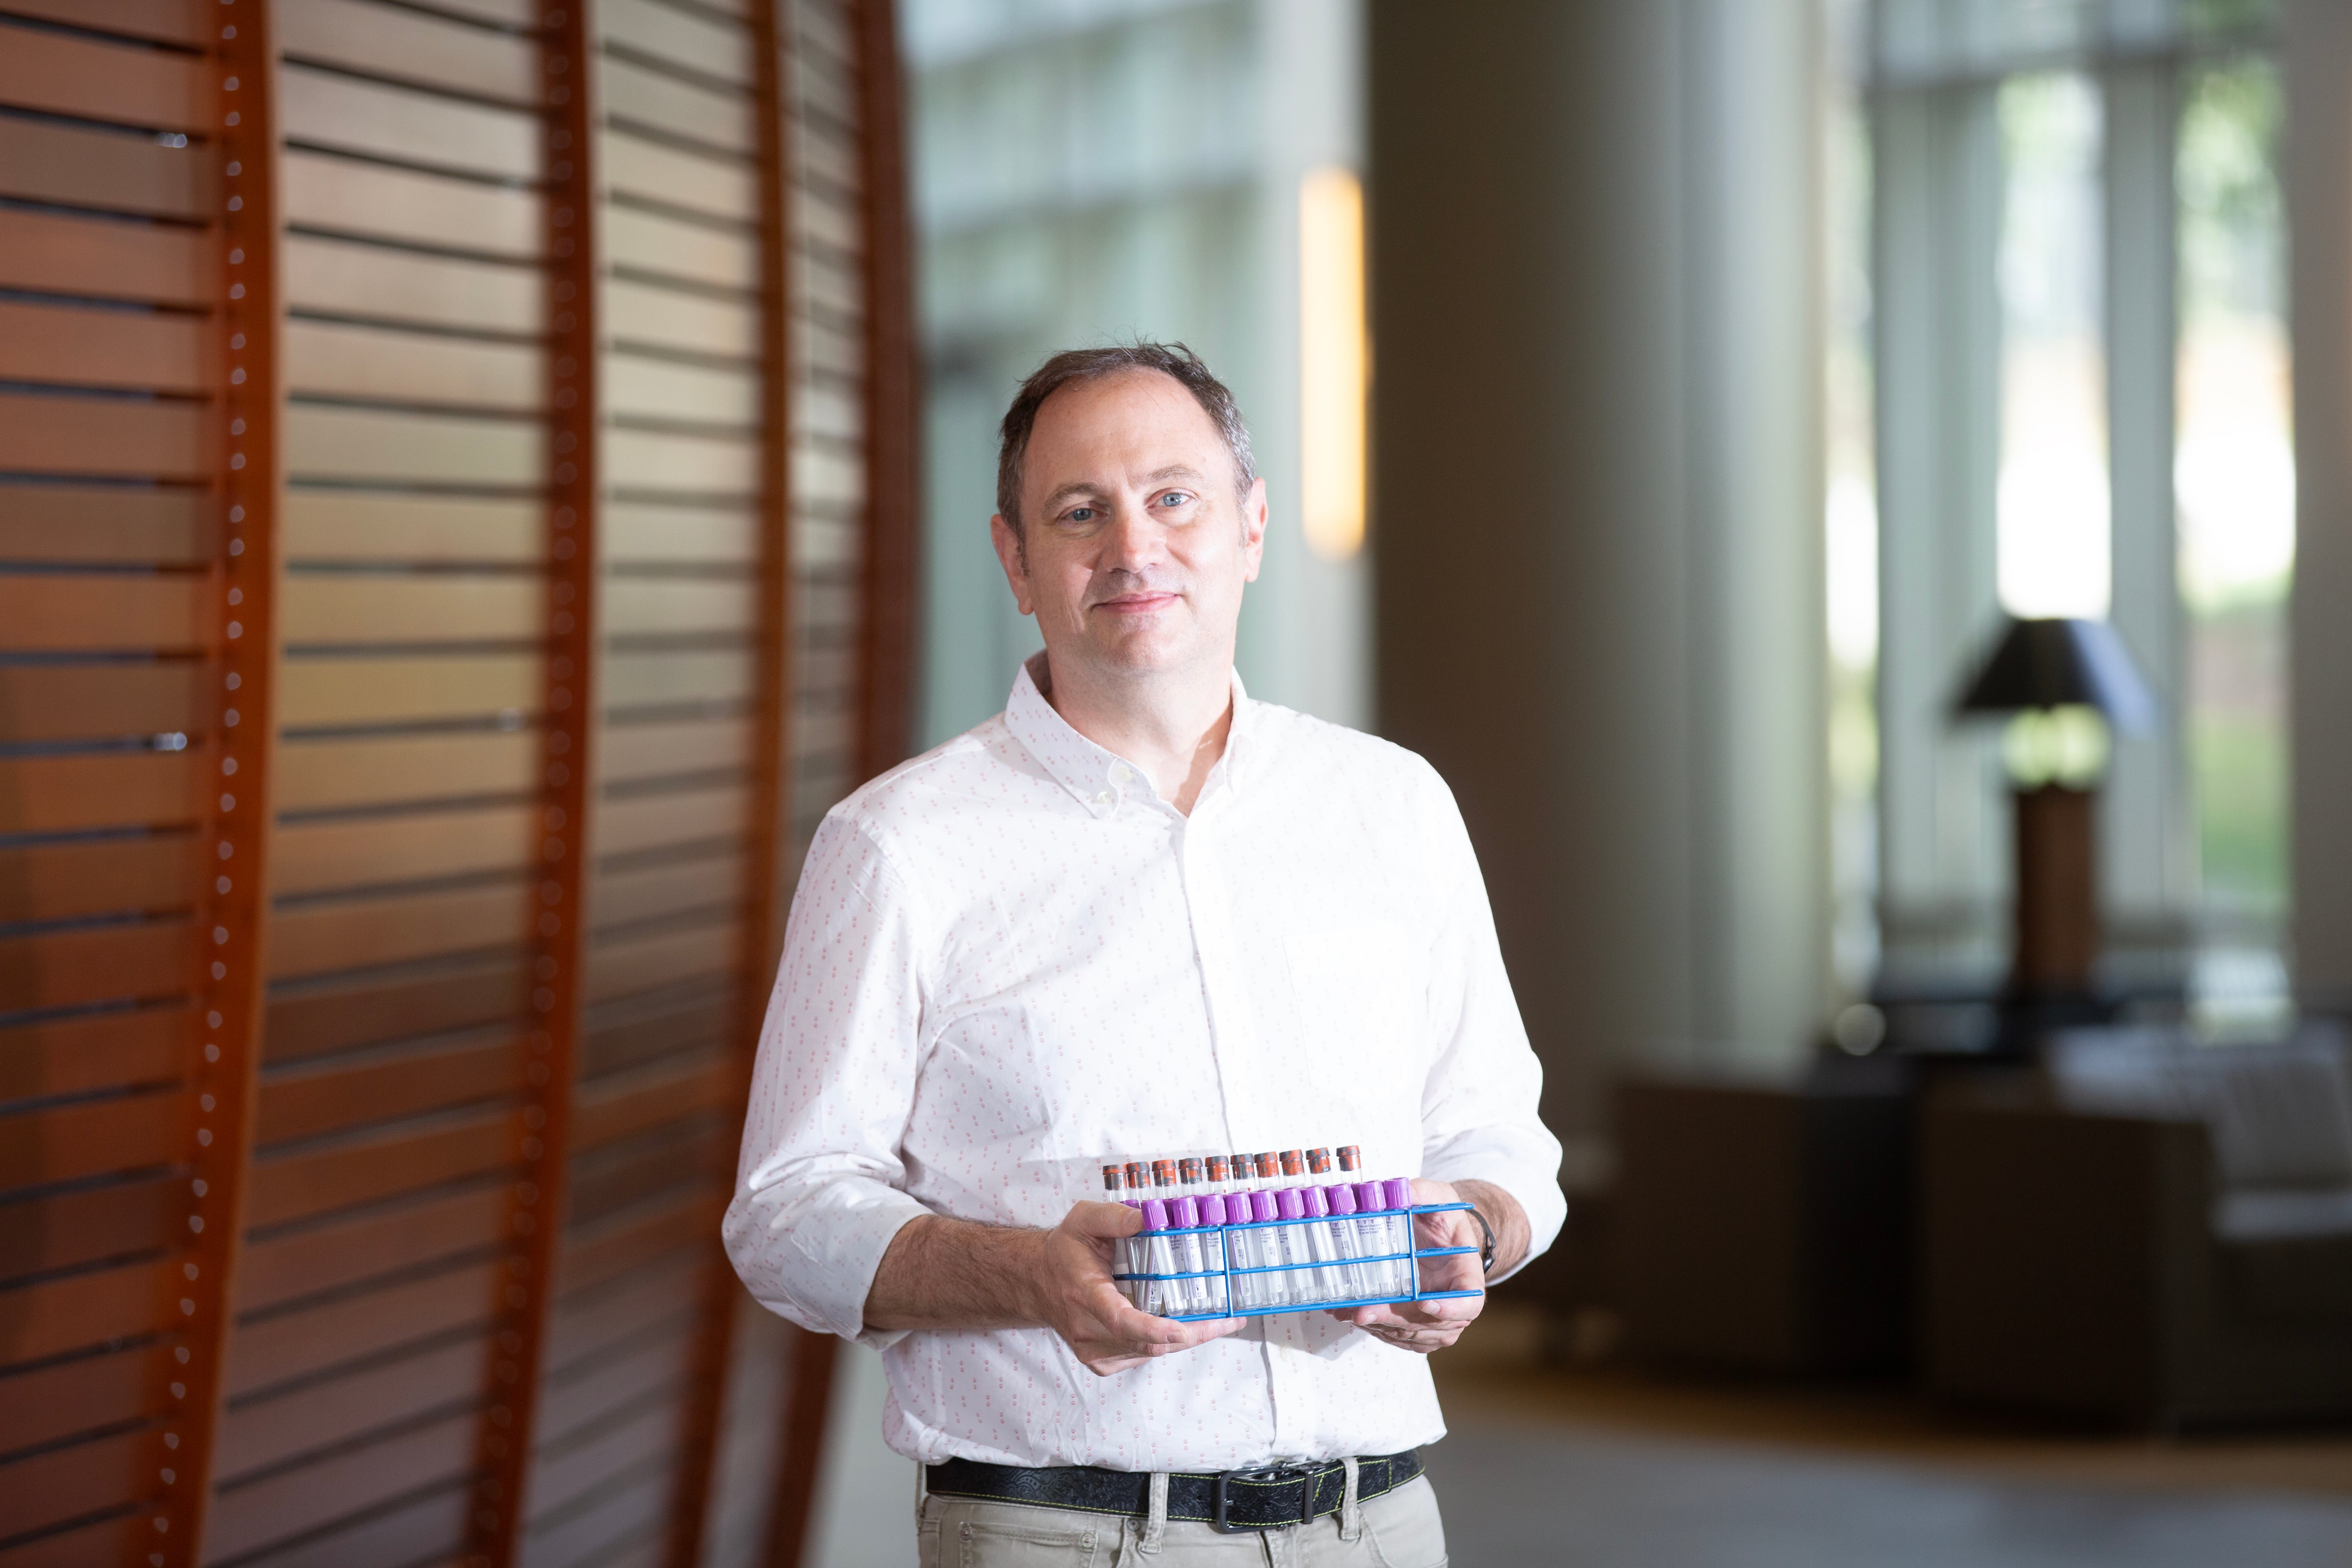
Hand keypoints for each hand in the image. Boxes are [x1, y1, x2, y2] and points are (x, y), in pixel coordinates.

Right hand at [1034, 1201, 1242, 1375]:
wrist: (1038, 1281)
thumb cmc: (1065, 1250)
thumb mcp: (1083, 1219)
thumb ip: (1114, 1217)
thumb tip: (1148, 1219)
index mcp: (1085, 1293)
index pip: (1119, 1319)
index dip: (1152, 1328)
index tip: (1181, 1329)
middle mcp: (1087, 1329)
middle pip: (1147, 1342)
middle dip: (1193, 1333)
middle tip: (1230, 1320)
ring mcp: (1094, 1350)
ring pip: (1150, 1352)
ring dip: (1185, 1338)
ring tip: (1220, 1320)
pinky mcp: (1101, 1361)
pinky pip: (1143, 1356)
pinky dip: (1166, 1342)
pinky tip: (1183, 1323)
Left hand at [1325, 1178, 1486, 1352]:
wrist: (1440, 1240)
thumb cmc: (1444, 1220)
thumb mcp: (1440, 1198)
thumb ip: (1424, 1193)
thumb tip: (1402, 1189)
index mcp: (1468, 1278)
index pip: (1468, 1303)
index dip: (1449, 1308)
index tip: (1425, 1303)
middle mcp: (1456, 1307)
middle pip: (1427, 1323)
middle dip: (1392, 1318)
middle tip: (1361, 1312)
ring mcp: (1437, 1323)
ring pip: (1407, 1333)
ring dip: (1376, 1325)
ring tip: (1345, 1312)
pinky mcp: (1417, 1330)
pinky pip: (1397, 1337)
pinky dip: (1373, 1329)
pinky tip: (1349, 1316)